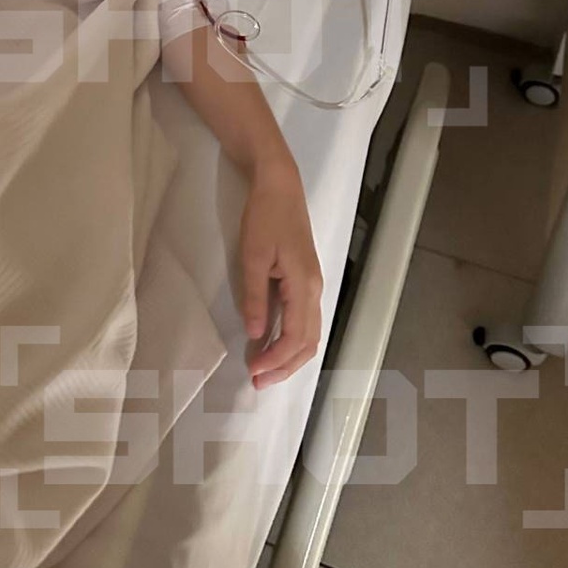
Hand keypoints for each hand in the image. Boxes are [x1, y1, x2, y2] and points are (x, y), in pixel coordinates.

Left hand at [238, 161, 322, 389]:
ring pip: (310, 333)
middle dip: (285, 366)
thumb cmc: (265, 216)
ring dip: (289, 356)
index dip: (276, 359)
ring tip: (265, 369)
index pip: (296, 336)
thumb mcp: (253, 255)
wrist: (279, 185)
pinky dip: (292, 340)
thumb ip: (255, 296)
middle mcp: (315, 289)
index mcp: (304, 285)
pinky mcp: (306, 279)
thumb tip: (256, 333)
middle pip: (308, 342)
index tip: (252, 371)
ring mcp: (313, 285)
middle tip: (258, 381)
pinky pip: (306, 320)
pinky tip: (274, 344)